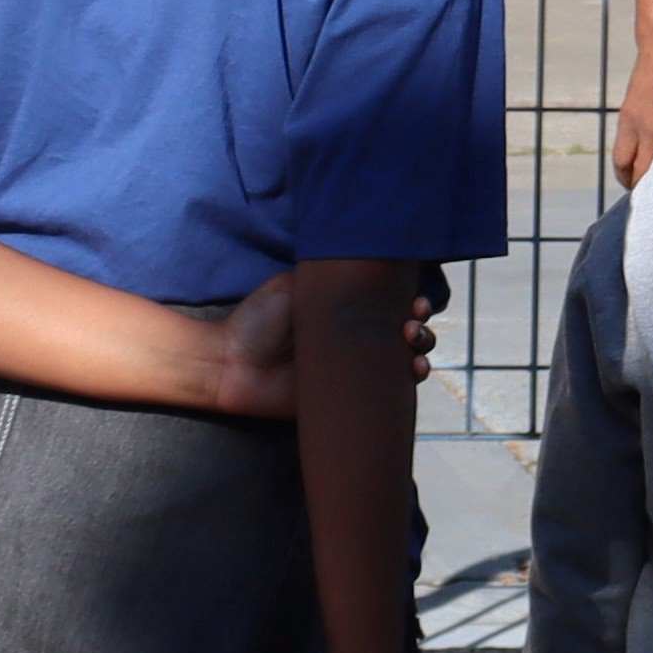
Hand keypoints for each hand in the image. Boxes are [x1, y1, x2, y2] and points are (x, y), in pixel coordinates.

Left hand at [195, 271, 438, 416]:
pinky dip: (407, 381)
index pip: (389, 304)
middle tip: (412, 322)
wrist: (231, 363)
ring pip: (403, 359)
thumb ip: (329, 275)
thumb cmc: (257, 320)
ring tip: (413, 342)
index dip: (410, 301)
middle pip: (404, 330)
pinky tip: (415, 371)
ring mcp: (353, 368)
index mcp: (344, 310)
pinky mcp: (347, 397)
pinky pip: (385, 391)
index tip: (417, 300)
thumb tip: (370, 254)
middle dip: (420, 324)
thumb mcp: (295, 285)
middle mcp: (353, 338)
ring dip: (421, 348)